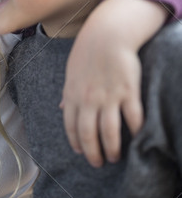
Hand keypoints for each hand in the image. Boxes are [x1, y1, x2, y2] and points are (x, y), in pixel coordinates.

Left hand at [62, 33, 142, 167]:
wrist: (106, 35)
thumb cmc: (87, 53)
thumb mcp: (71, 73)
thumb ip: (69, 93)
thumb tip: (62, 107)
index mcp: (72, 95)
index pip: (71, 126)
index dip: (76, 142)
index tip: (80, 152)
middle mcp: (88, 99)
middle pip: (89, 134)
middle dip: (93, 153)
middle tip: (99, 162)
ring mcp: (108, 97)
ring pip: (109, 132)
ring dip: (112, 149)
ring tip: (115, 157)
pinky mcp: (128, 92)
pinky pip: (132, 118)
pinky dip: (135, 132)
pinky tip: (136, 139)